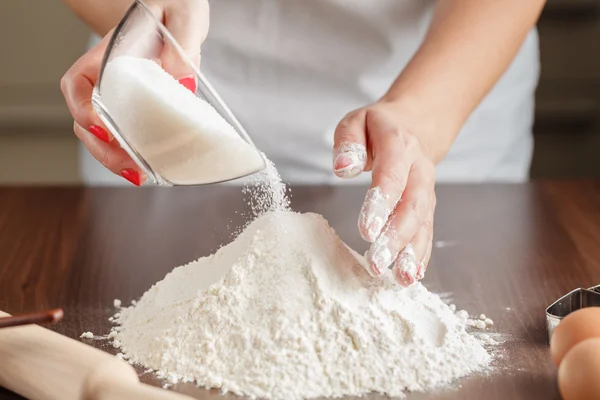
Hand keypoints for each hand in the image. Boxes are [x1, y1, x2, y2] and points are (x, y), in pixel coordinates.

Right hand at [60, 0, 208, 185]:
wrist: (179, 11)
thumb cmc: (176, 7)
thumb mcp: (183, 15)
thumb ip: (182, 45)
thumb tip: (183, 84)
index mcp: (110, 53)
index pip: (78, 82)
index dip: (81, 108)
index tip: (101, 127)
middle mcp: (109, 77)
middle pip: (85, 119)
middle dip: (102, 148)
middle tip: (131, 167)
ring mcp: (121, 94)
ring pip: (102, 134)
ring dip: (115, 159)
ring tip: (140, 175)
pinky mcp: (138, 107)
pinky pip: (125, 135)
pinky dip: (132, 155)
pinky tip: (148, 169)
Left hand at [333, 100, 436, 285]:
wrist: (413, 126)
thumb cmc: (376, 128)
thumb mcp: (355, 122)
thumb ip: (347, 142)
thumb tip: (342, 168)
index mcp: (400, 146)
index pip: (392, 176)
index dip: (381, 205)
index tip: (367, 231)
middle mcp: (419, 170)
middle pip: (412, 206)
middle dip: (397, 237)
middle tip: (378, 262)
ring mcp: (426, 189)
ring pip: (423, 223)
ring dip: (412, 252)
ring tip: (399, 278)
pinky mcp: (427, 206)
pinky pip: (427, 231)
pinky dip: (420, 254)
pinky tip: (411, 274)